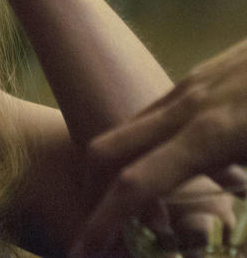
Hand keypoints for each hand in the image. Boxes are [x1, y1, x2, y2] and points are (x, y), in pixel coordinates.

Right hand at [71, 39, 246, 255]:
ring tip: (151, 212)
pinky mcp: (208, 75)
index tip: (85, 251)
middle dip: (92, 194)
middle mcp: (189, 106)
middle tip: (101, 233)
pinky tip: (199, 169)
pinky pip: (160, 115)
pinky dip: (154, 148)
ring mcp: (195, 85)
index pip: (134, 184)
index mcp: (212, 135)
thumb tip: (231, 220)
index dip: (104, 222)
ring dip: (123, 170)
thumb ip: (244, 196)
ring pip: (131, 130)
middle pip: (105, 149)